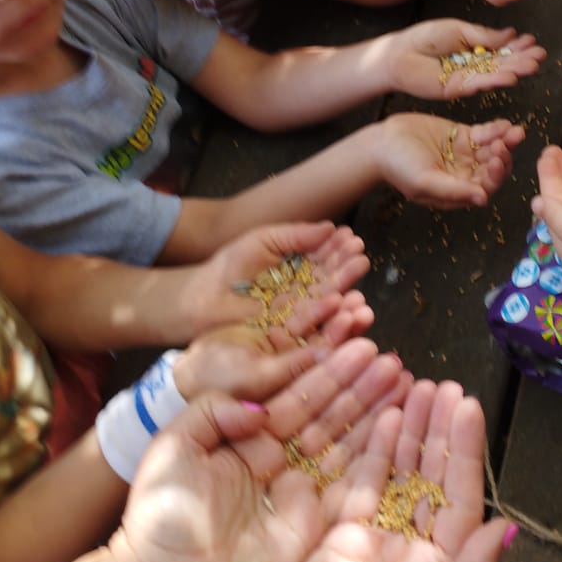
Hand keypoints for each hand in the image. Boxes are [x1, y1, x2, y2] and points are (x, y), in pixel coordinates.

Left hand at [95, 337, 409, 561]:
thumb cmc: (160, 516)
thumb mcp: (175, 445)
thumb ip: (216, 410)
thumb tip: (265, 408)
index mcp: (245, 442)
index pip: (293, 397)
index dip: (324, 372)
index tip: (354, 345)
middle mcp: (277, 464)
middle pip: (326, 417)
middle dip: (358, 387)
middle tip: (389, 358)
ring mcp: (299, 495)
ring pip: (345, 444)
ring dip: (375, 413)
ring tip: (402, 380)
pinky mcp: (315, 526)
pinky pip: (352, 485)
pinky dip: (377, 456)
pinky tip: (398, 426)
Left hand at [182, 222, 371, 343]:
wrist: (201, 299)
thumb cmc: (229, 266)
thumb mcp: (262, 240)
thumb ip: (294, 234)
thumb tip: (329, 227)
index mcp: (298, 268)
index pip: (323, 257)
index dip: (337, 248)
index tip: (352, 237)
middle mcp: (303, 291)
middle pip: (330, 279)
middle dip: (346, 267)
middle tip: (361, 255)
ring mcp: (298, 314)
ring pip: (327, 301)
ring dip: (345, 288)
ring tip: (358, 275)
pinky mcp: (292, 335)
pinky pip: (315, 324)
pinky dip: (331, 314)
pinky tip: (344, 301)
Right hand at [258, 379, 508, 561]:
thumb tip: (509, 529)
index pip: (461, 498)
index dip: (465, 451)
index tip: (468, 406)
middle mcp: (416, 553)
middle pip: (432, 479)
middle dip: (440, 432)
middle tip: (443, 385)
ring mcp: (376, 543)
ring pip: (399, 475)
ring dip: (411, 433)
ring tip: (416, 386)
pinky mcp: (339, 538)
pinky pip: (362, 485)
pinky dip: (375, 451)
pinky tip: (385, 417)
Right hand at [377, 113, 524, 207]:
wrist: (382, 142)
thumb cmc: (398, 167)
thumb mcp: (424, 182)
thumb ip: (453, 190)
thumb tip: (482, 200)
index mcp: (458, 191)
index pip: (485, 187)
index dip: (495, 176)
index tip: (495, 160)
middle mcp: (466, 174)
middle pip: (493, 168)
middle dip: (503, 157)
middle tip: (506, 143)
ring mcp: (466, 155)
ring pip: (493, 150)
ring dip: (505, 142)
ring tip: (514, 132)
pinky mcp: (463, 136)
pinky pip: (485, 134)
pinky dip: (496, 130)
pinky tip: (505, 124)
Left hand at [385, 19, 545, 101]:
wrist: (399, 53)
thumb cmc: (425, 38)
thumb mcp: (459, 30)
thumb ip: (484, 36)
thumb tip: (510, 34)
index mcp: (475, 50)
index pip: (501, 49)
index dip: (517, 46)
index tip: (534, 42)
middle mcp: (474, 66)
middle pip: (502, 64)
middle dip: (522, 60)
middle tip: (541, 55)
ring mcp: (467, 79)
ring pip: (494, 76)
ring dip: (515, 71)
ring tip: (533, 66)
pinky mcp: (457, 89)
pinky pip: (480, 84)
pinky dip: (496, 81)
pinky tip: (511, 77)